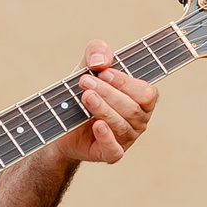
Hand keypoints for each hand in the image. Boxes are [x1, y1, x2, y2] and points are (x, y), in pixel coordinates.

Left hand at [54, 41, 157, 165]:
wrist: (60, 121)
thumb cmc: (82, 91)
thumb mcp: (86, 66)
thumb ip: (97, 51)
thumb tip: (101, 61)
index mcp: (141, 99)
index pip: (146, 93)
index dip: (126, 83)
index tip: (102, 73)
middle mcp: (138, 120)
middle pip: (132, 109)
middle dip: (108, 93)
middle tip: (84, 82)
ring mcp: (126, 138)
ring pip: (122, 126)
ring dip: (103, 109)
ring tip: (85, 97)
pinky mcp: (111, 154)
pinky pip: (115, 150)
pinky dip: (107, 138)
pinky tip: (97, 125)